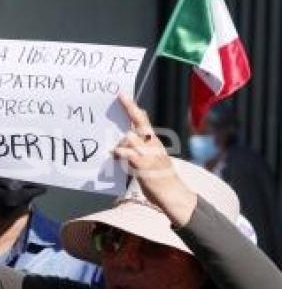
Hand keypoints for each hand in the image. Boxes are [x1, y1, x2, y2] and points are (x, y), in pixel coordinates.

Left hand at [113, 94, 197, 224]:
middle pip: (140, 122)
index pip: (143, 119)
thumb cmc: (158, 175)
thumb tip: (125, 135)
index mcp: (153, 140)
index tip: (121, 94)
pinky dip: (121, 153)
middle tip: (120, 97)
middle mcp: (153, 143)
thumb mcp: (151, 156)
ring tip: (115, 150)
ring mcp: (149, 153)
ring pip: (131, 137)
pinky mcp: (144, 166)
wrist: (172, 193)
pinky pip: (130, 154)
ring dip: (120, 140)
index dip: (132, 106)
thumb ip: (139, 145)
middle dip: (130, 109)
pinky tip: (116, 155)